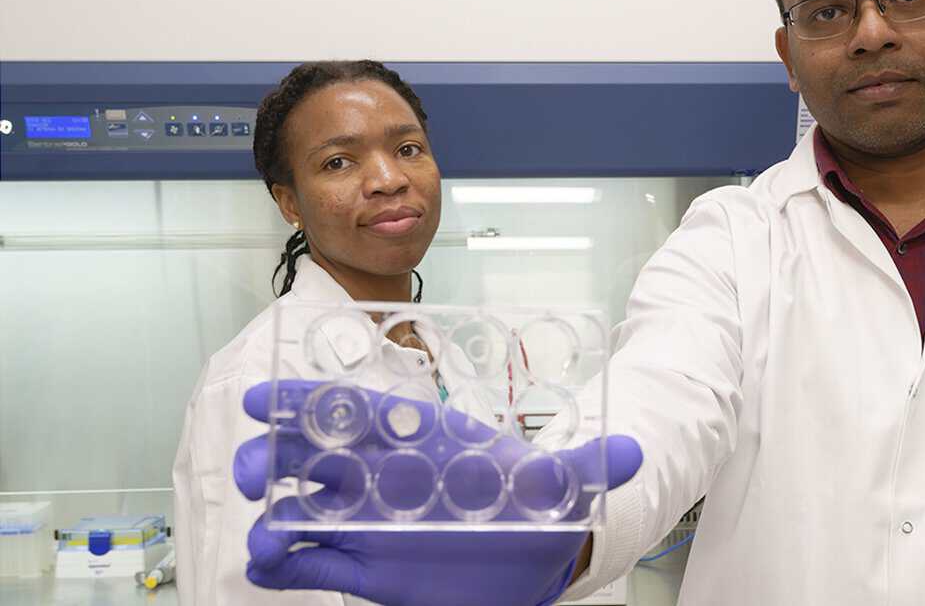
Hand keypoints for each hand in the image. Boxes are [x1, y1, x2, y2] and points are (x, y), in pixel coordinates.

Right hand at [234, 380, 641, 605]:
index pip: (359, 411)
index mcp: (419, 441)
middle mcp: (384, 475)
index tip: (266, 396)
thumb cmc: (531, 509)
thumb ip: (586, 469)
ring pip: (304, 504)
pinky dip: (284, 561)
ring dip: (274, 505)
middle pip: (317, 452)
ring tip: (260, 519)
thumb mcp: (559, 490)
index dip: (312, 400)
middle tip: (253, 463)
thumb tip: (633, 450)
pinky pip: (311, 561)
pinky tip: (269, 561)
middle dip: (278, 451)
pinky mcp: (365, 567)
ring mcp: (369, 521)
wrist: (528, 562)